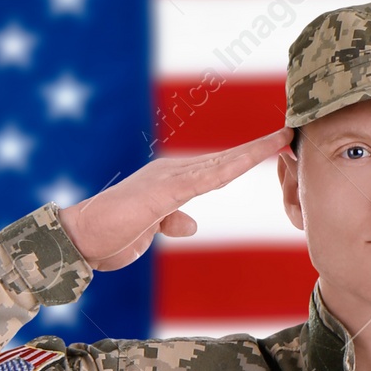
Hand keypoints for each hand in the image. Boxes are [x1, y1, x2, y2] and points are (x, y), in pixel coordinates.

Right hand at [56, 127, 292, 271]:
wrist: (80, 238)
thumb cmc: (111, 236)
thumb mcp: (150, 231)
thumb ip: (171, 222)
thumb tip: (191, 224)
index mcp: (170, 181)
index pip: (216, 170)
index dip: (245, 159)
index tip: (273, 149)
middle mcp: (171, 173)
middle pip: (224, 160)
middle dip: (258, 148)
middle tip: (290, 132)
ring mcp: (167, 179)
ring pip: (220, 164)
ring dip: (252, 152)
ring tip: (281, 139)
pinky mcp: (163, 192)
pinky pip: (204, 179)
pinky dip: (230, 168)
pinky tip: (251, 159)